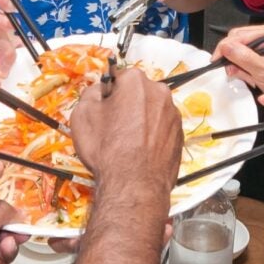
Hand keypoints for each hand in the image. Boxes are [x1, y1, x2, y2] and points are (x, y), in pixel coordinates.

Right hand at [67, 67, 183, 194]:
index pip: (118, 78)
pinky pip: (161, 130)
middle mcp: (160, 92)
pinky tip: (140, 152)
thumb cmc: (106, 148)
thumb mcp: (83, 114)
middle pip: (138, 93)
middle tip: (113, 128)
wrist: (134, 185)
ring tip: (127, 144)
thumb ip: (91, 93)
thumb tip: (100, 91)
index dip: (108, 94)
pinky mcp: (180, 136)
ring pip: (152, 112)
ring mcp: (173, 115)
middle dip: (126, 105)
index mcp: (136, 81)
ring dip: (141, 121)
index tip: (103, 109)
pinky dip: (152, 136)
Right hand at [220, 22, 263, 97]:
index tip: (215, 63)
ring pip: (239, 47)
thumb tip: (224, 46)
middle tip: (234, 73)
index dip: (225, 48)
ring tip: (247, 77)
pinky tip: (251, 76)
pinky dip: (243, 66)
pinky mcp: (263, 50)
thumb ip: (245, 58)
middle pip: (237, 38)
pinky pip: (244, 54)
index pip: (240, 34)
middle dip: (232, 57)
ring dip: (238, 63)